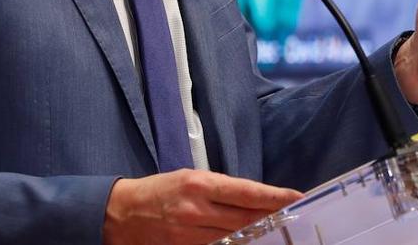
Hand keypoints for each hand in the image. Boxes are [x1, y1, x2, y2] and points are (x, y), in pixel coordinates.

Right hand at [102, 169, 301, 244]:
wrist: (120, 213)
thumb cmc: (160, 190)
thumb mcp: (191, 178)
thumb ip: (221, 190)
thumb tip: (255, 198)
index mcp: (200, 184)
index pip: (247, 192)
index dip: (275, 196)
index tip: (297, 197)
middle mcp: (196, 209)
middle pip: (245, 218)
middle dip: (272, 217)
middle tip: (294, 216)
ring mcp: (188, 234)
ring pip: (233, 238)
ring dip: (256, 234)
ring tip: (276, 230)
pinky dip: (233, 244)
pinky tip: (248, 241)